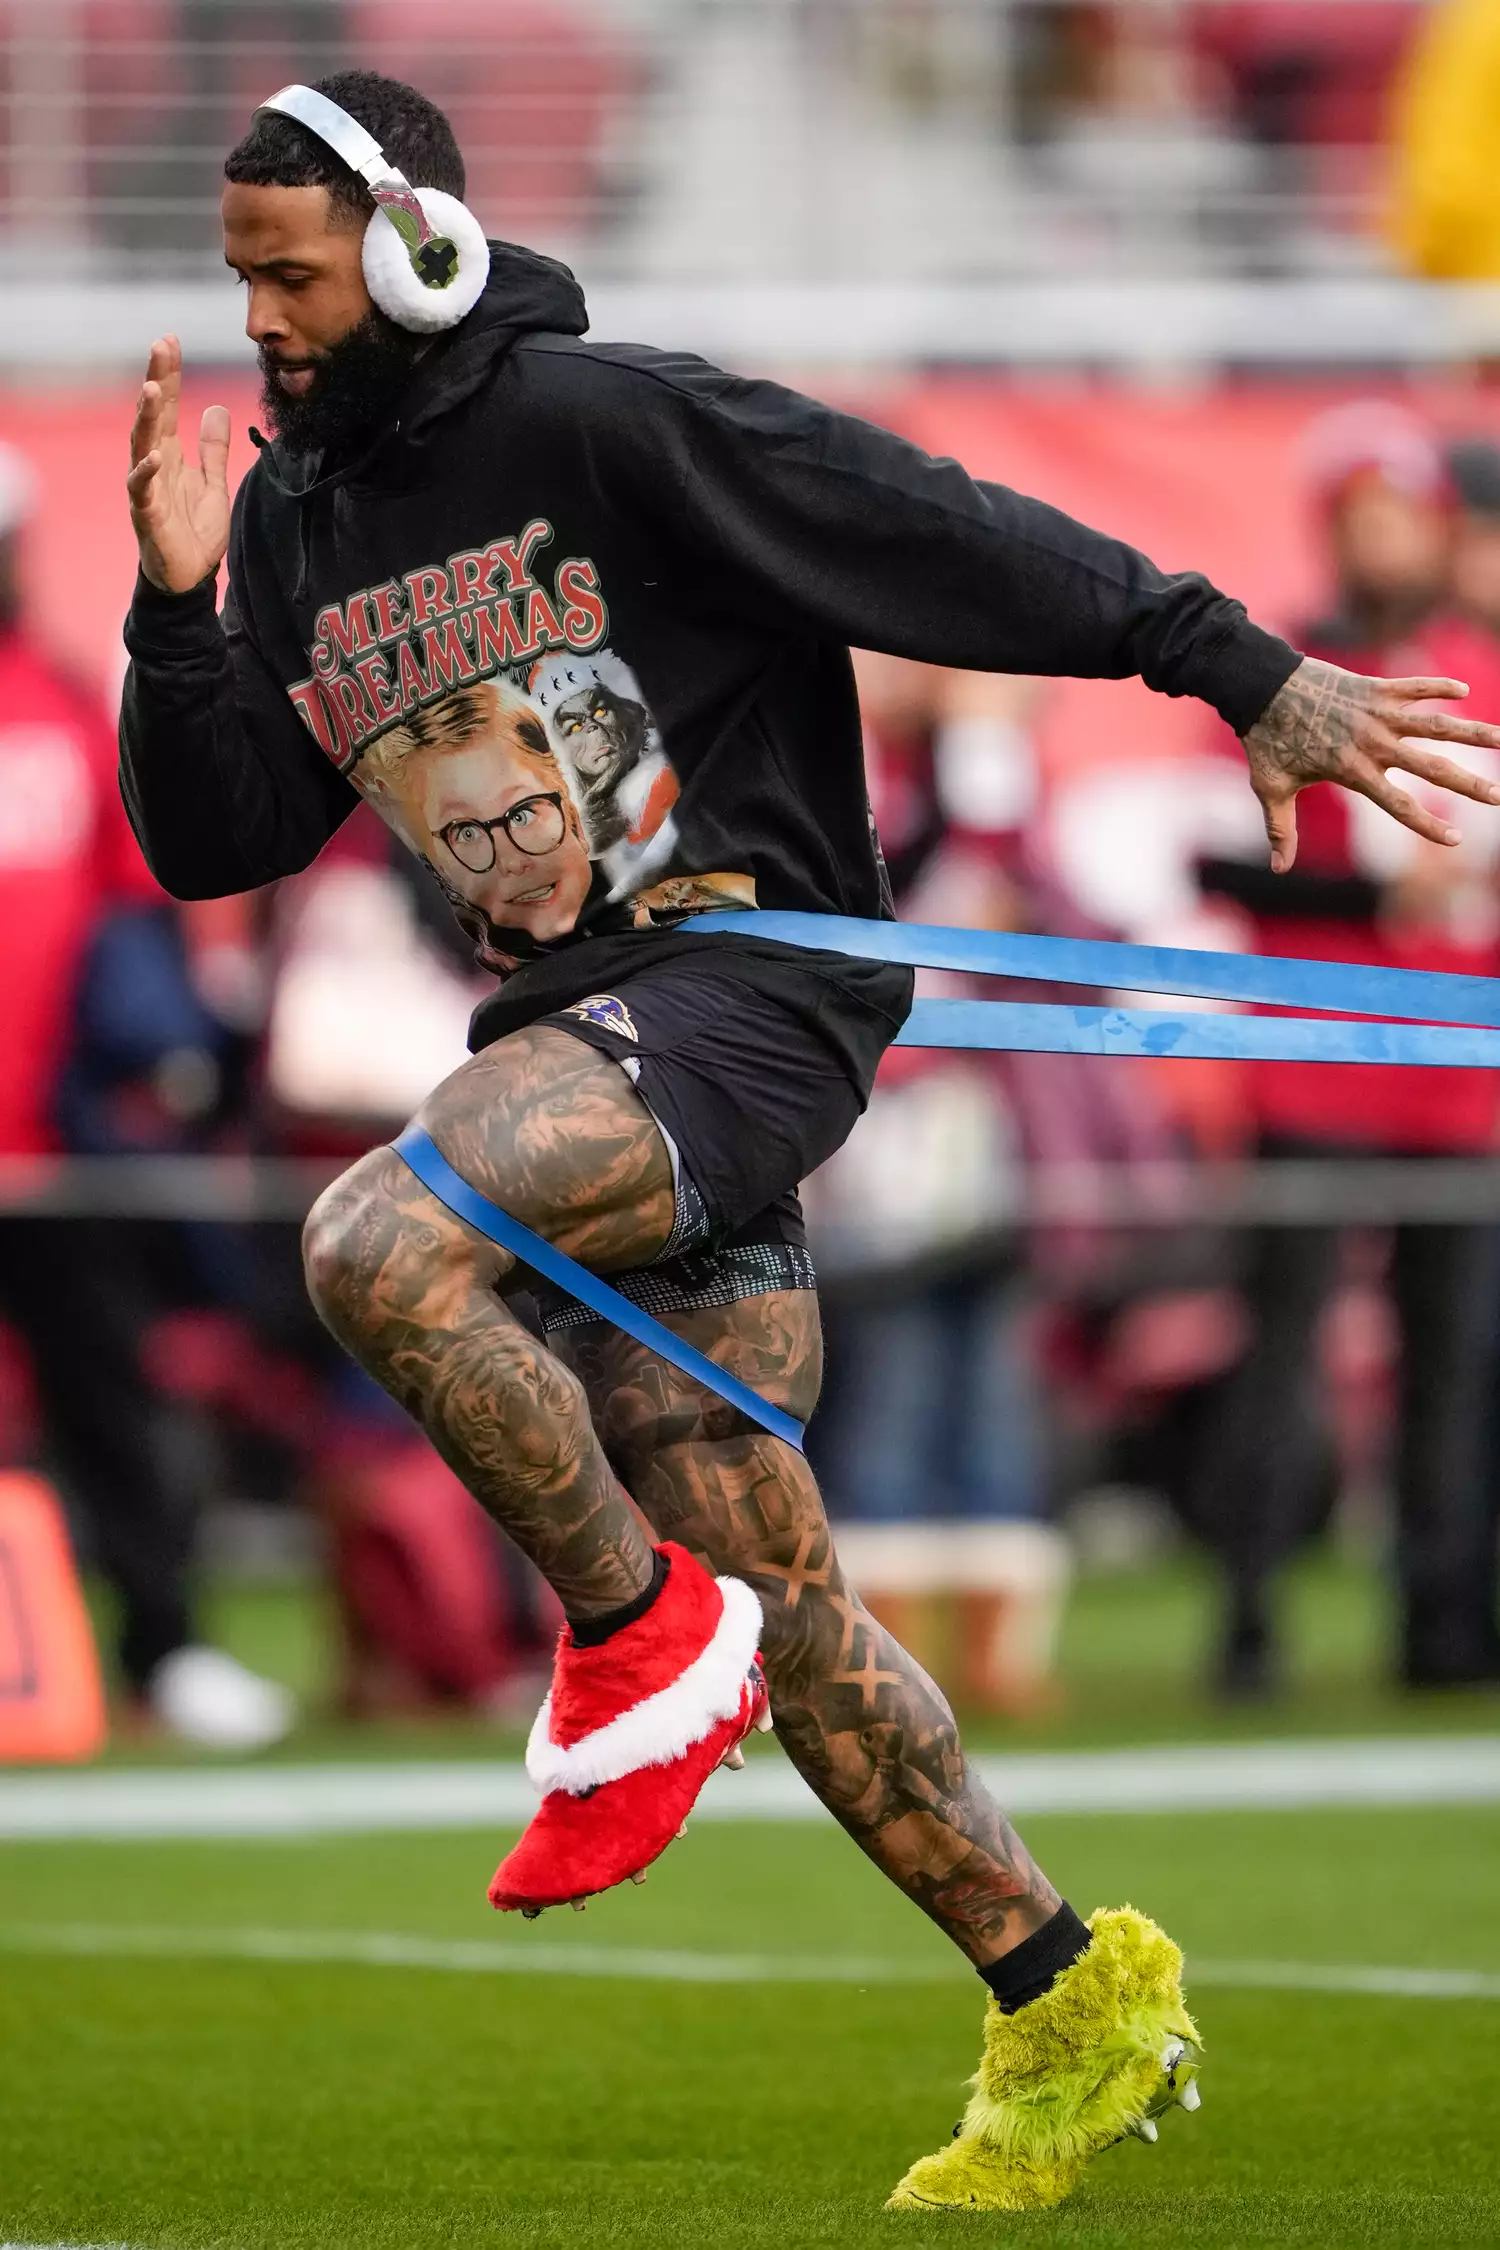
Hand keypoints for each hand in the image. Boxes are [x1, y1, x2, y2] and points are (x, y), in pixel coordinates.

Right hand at [127, 334, 231, 593]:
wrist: (190, 577)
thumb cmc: (195, 532)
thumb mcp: (214, 484)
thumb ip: (214, 450)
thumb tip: (217, 409)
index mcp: (169, 453)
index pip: (167, 406)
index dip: (168, 374)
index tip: (170, 339)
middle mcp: (153, 464)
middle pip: (152, 415)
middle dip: (155, 379)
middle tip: (161, 344)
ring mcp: (147, 488)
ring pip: (141, 445)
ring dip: (145, 417)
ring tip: (151, 387)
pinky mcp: (147, 515)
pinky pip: (142, 491)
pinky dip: (146, 473)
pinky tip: (153, 455)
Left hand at [1241, 656, 1499, 871]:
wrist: (1261, 686)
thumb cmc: (1265, 740)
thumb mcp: (1271, 788)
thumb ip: (1281, 829)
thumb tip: (1279, 870)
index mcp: (1353, 771)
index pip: (1400, 805)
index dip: (1428, 825)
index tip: (1456, 840)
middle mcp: (1373, 743)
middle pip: (1431, 767)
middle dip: (1468, 784)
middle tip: (1498, 796)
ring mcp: (1377, 713)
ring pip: (1436, 724)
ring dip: (1472, 732)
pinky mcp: (1375, 687)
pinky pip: (1416, 686)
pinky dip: (1439, 687)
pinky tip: (1465, 692)